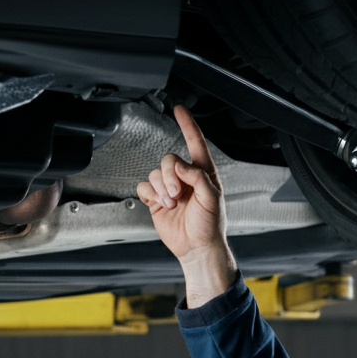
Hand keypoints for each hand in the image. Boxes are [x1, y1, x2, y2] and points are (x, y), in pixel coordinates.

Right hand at [137, 104, 238, 304]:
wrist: (197, 247)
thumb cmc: (210, 226)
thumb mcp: (212, 199)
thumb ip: (198, 178)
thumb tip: (181, 165)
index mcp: (203, 173)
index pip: (195, 142)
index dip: (187, 125)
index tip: (180, 109)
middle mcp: (185, 178)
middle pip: (168, 159)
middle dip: (169, 175)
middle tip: (177, 193)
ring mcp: (170, 188)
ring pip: (155, 173)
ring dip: (161, 188)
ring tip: (172, 203)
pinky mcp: (156, 200)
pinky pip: (145, 187)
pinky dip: (150, 194)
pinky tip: (161, 204)